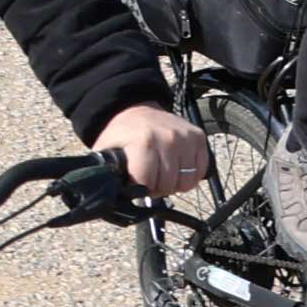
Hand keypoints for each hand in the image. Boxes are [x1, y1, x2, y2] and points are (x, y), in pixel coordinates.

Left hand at [100, 102, 216, 201]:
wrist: (136, 110)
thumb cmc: (122, 134)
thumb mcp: (107, 151)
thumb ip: (108, 173)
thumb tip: (108, 196)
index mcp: (144, 142)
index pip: (148, 184)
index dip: (140, 189)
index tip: (136, 182)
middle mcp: (169, 138)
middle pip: (168, 185)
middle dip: (157, 187)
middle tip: (149, 177)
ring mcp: (186, 137)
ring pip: (186, 182)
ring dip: (174, 183)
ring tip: (162, 172)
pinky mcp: (198, 137)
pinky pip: (199, 172)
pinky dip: (188, 175)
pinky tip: (176, 167)